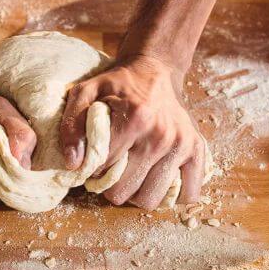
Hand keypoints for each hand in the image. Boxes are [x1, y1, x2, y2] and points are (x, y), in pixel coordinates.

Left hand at [60, 55, 206, 209]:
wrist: (155, 70)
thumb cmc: (118, 84)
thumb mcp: (86, 93)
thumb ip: (72, 125)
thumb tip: (74, 163)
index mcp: (135, 119)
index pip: (102, 169)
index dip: (92, 169)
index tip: (95, 159)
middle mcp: (161, 135)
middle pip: (124, 191)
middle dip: (110, 185)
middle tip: (111, 169)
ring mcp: (181, 145)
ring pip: (150, 199)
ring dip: (135, 193)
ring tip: (132, 175)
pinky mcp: (196, 151)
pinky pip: (188, 195)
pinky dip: (170, 196)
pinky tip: (156, 180)